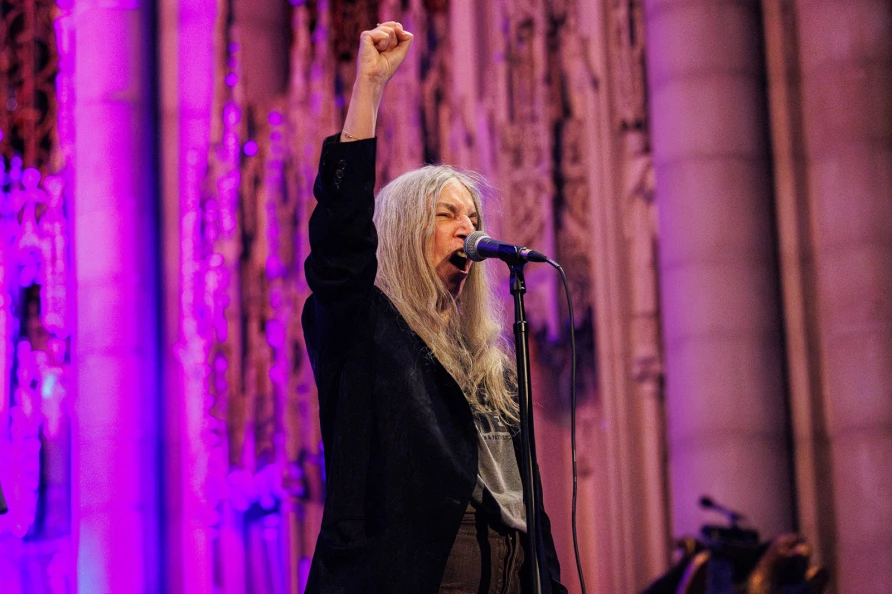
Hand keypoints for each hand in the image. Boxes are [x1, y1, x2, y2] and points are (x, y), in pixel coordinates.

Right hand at [341, 22, 412, 140]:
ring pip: (390, 30)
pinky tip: (375, 50)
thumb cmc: (387, 67)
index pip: (397, 27)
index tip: (391, 51)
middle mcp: (376, 33)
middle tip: (385, 52)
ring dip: (388, 44)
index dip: (399, 38)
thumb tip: (398, 26)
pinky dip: (383, 44)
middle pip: (395, 26)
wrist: (376, 77)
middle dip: (394, 41)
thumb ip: (406, 38)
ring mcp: (370, 34)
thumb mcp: (402, 51)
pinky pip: (383, 34)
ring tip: (379, 52)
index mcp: (383, 36)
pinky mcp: (365, 36)